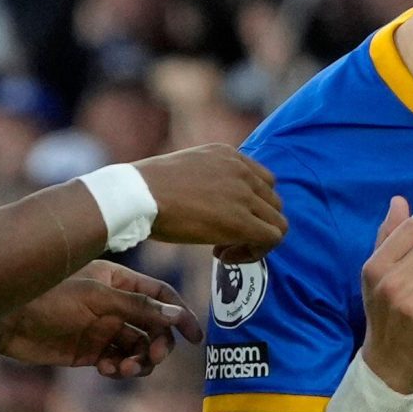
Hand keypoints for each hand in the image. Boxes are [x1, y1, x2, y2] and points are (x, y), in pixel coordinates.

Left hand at [0, 262, 200, 377]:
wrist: (5, 321)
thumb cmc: (48, 298)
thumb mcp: (97, 299)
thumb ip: (137, 308)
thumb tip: (176, 318)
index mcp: (119, 282)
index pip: (161, 296)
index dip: (180, 315)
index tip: (194, 338)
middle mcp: (115, 305)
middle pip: (154, 327)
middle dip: (158, 345)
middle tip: (151, 358)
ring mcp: (103, 329)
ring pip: (138, 349)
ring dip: (140, 362)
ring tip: (125, 370)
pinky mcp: (91, 352)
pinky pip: (119, 363)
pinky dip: (121, 369)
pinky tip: (108, 371)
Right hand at [137, 143, 285, 257]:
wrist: (135, 195)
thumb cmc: (145, 190)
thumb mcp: (183, 172)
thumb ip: (205, 181)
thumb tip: (208, 205)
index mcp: (227, 154)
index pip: (262, 181)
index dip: (249, 206)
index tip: (222, 220)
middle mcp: (242, 170)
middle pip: (273, 202)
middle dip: (254, 224)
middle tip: (223, 240)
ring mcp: (244, 193)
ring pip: (277, 222)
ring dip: (255, 241)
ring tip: (224, 251)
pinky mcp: (241, 220)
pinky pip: (272, 239)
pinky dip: (254, 253)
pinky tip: (223, 256)